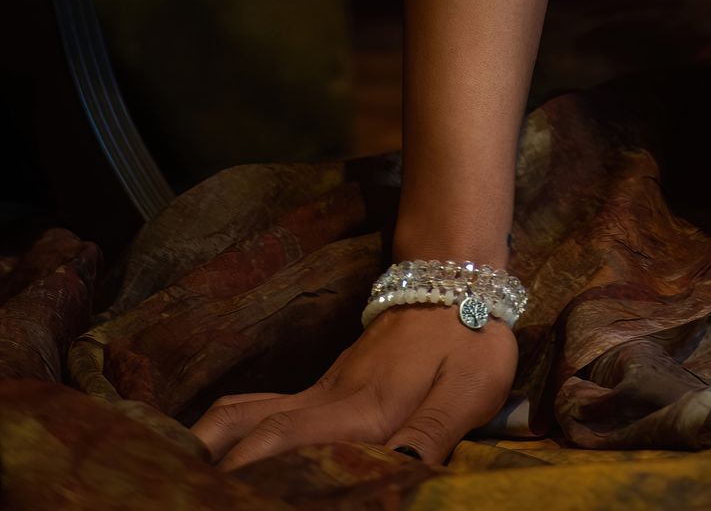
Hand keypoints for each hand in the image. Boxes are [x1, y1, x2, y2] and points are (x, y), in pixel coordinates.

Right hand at [188, 301, 517, 469]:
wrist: (456, 278)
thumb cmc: (468, 341)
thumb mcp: (467, 391)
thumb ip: (431, 435)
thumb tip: (398, 476)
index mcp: (359, 411)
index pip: (286, 444)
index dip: (251, 474)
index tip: (227, 493)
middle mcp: (324, 400)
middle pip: (246, 430)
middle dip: (213, 465)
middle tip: (192, 491)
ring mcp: (316, 390)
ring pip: (242, 413)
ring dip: (209, 445)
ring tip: (186, 478)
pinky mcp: (320, 388)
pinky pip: (257, 406)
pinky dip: (228, 430)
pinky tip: (213, 452)